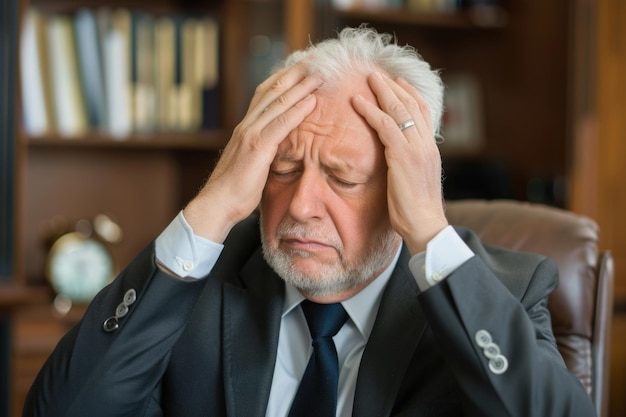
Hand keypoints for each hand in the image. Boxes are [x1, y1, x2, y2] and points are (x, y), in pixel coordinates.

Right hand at [184, 63, 320, 242]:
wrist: (217, 204)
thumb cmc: (235, 190)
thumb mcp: (251, 163)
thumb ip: (263, 150)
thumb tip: (278, 149)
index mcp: (245, 127)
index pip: (265, 94)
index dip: (283, 79)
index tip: (300, 68)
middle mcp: (247, 125)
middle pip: (272, 91)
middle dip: (294, 74)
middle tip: (313, 60)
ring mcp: (250, 134)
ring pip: (278, 103)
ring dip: (300, 86)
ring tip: (318, 74)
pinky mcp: (257, 148)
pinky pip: (281, 124)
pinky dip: (297, 110)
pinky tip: (312, 101)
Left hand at [352, 72, 447, 254]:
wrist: (425, 225)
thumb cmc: (416, 211)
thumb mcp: (414, 181)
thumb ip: (407, 164)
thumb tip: (395, 159)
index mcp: (430, 149)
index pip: (423, 112)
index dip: (409, 94)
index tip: (397, 82)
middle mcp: (426, 144)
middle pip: (412, 105)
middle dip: (394, 86)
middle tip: (378, 73)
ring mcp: (417, 148)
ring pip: (399, 110)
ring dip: (382, 91)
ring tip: (367, 78)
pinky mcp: (403, 156)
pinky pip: (385, 126)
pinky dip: (370, 111)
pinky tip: (357, 102)